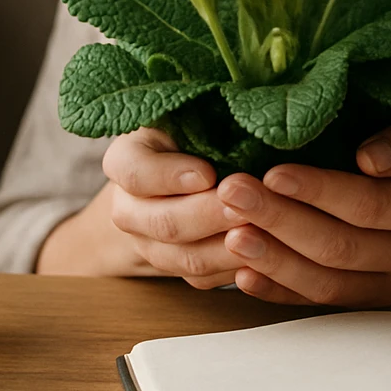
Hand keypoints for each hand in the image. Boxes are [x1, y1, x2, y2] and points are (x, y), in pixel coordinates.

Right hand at [100, 126, 252, 288]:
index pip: (135, 171)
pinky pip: (204, 278)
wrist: (176, 175)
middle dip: (210, 216)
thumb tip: (246, 111)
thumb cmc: (191, 129)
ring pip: (185, 259)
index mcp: (125, 159)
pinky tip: (266, 258)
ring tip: (264, 234)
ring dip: (227, 251)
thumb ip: (202, 114)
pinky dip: (235, 270)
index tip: (208, 172)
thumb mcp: (188, 111)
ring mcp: (148, 244)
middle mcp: (128, 207)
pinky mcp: (175, 267)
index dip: (170, 176)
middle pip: (164, 222)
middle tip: (247, 207)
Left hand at [214, 119, 390, 306]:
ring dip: (273, 261)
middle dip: (279, 221)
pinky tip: (242, 274)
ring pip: (327, 283)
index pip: (367, 204)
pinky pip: (326, 300)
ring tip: (228, 233)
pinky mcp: (377, 294)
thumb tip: (367, 158)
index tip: (272, 170)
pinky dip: (282, 291)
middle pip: (338, 247)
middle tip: (231, 192)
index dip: (318, 191)